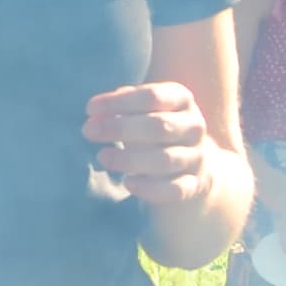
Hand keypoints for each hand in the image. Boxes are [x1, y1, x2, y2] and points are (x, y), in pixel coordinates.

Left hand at [82, 81, 212, 207]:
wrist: (192, 164)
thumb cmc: (154, 131)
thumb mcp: (142, 111)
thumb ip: (119, 109)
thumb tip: (95, 114)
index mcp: (182, 100)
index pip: (152, 96)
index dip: (119, 102)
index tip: (89, 109)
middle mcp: (194, 127)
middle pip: (159, 126)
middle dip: (120, 128)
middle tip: (88, 131)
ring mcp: (196, 157)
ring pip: (165, 159)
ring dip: (129, 159)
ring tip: (102, 157)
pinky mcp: (195, 185)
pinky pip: (174, 189)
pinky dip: (150, 188)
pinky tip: (128, 183)